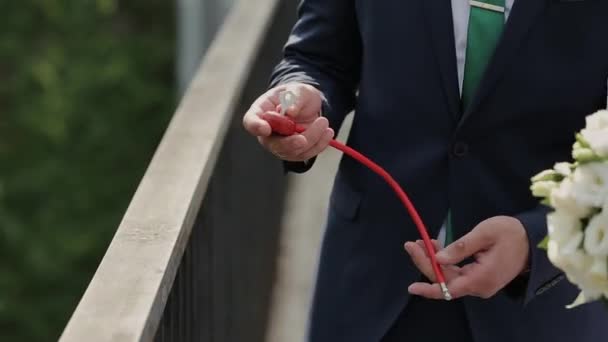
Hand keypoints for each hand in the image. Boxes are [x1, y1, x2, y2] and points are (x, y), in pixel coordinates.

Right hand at [242, 82, 333, 161]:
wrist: (308, 104)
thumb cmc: (297, 95)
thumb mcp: (298, 89)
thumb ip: (294, 98)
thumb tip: (290, 112)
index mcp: (261, 112)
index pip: (251, 122)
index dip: (256, 127)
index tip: (265, 129)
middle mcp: (267, 132)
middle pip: (273, 144)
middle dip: (290, 144)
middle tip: (303, 139)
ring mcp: (281, 144)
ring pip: (292, 151)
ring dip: (311, 139)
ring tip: (324, 122)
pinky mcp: (295, 152)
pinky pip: (306, 154)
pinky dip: (319, 145)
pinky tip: (328, 133)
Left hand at [405, 216, 529, 299]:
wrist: (534, 239)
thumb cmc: (511, 233)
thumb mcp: (484, 234)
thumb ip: (461, 247)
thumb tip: (438, 259)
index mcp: (481, 278)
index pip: (449, 288)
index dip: (429, 288)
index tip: (411, 287)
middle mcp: (479, 286)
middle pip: (445, 281)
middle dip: (426, 263)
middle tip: (411, 244)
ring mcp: (480, 283)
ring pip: (450, 276)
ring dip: (433, 261)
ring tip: (420, 243)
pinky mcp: (480, 277)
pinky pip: (458, 273)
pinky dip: (445, 261)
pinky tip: (435, 248)